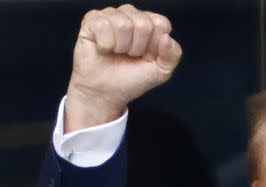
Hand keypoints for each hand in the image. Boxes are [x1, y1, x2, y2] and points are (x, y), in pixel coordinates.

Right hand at [65, 4, 181, 132]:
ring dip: (121, 47)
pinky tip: (103, 49)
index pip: (161, 24)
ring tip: (116, 53)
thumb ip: (172, 55)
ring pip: (123, 24)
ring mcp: (111, 15)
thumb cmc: (131, 79)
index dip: (155, 47)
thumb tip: (166, 38)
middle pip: (143, 24)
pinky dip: (105, 44)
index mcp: (150, 23)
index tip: (147, 57)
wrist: (105, 92)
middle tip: (129, 56)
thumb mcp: (161, 71)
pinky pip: (103, 25)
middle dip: (137, 48)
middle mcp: (131, 15)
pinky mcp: (92, 20)